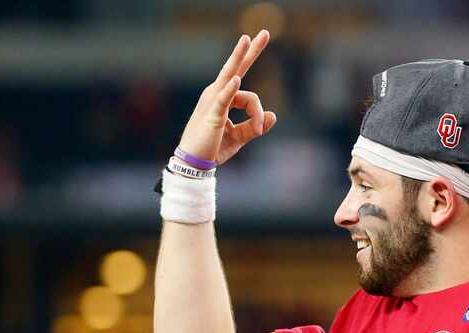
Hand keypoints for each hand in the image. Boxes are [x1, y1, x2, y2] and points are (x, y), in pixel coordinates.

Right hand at [178, 30, 277, 165]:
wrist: (195, 163)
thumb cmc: (213, 148)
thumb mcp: (239, 137)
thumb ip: (255, 125)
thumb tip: (273, 115)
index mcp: (223, 99)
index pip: (249, 96)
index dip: (258, 113)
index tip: (260, 130)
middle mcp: (216, 94)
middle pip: (235, 68)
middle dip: (250, 50)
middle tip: (264, 33)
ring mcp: (213, 102)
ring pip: (230, 76)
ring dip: (239, 58)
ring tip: (248, 39)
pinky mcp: (212, 114)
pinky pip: (222, 98)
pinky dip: (229, 90)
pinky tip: (236, 80)